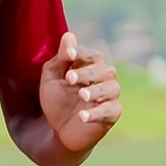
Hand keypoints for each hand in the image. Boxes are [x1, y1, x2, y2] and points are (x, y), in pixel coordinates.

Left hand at [38, 32, 119, 154]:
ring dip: (95, 91)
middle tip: (70, 79)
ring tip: (82, 95)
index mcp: (90, 65)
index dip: (80, 53)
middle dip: (86, 73)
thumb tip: (69, 35)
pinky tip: (82, 116)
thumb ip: (61, 58)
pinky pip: (110, 111)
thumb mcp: (53, 77)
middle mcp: (104, 77)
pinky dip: (96, 113)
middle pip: (102, 70)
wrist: (57, 130)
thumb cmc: (56, 99)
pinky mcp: (112, 114)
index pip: (90, 54)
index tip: (68, 54)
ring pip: (110, 89)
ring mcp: (110, 96)